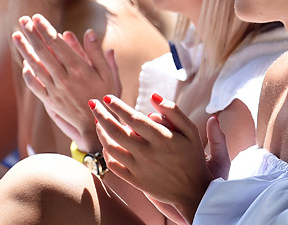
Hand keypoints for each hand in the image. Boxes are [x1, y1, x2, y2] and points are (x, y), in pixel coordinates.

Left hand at [13, 14, 120, 151]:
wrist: (97, 127)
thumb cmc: (105, 97)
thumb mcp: (108, 74)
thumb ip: (97, 53)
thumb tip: (89, 32)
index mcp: (79, 69)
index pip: (57, 44)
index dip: (45, 29)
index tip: (37, 17)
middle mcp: (64, 79)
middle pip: (42, 52)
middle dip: (31, 34)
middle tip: (22, 19)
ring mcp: (55, 90)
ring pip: (35, 67)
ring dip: (24, 50)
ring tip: (16, 36)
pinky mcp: (50, 101)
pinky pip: (34, 85)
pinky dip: (27, 74)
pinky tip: (24, 63)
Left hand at [90, 94, 221, 222]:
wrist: (194, 191)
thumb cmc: (193, 157)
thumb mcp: (191, 131)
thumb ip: (173, 111)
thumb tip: (152, 96)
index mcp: (161, 138)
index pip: (132, 118)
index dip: (117, 106)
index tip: (107, 96)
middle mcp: (147, 153)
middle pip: (116, 131)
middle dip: (101, 114)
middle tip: (93, 103)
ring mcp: (139, 168)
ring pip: (111, 148)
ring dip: (101, 132)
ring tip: (97, 121)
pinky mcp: (135, 181)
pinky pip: (113, 166)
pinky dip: (106, 153)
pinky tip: (105, 143)